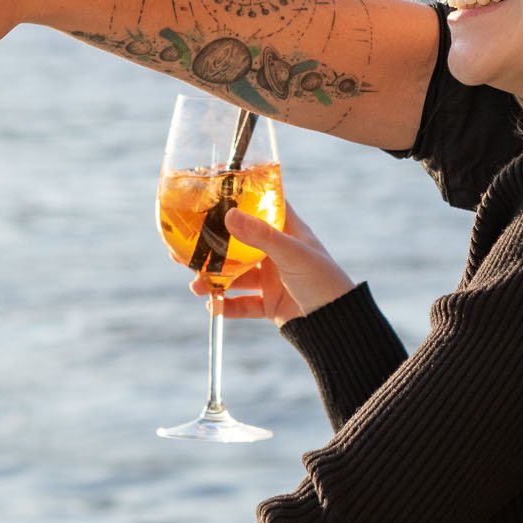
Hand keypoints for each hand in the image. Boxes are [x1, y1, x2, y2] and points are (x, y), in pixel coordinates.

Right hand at [188, 205, 354, 325]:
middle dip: (212, 247)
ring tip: (196, 285)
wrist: (338, 327)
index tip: (211, 195)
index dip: (240, 200)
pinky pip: (241, 304)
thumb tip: (228, 215)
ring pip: (235, 275)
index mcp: (288, 231)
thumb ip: (260, 236)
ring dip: (214, 280)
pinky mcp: (269, 303)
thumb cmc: (324, 281)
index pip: (262, 207)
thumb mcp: (292, 254)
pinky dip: (226, 306)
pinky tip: (214, 307)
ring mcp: (272, 278)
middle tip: (185, 248)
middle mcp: (278, 252)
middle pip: (239, 244)